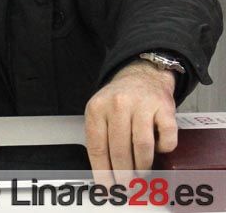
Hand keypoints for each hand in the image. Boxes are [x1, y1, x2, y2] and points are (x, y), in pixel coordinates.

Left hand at [84, 59, 177, 181]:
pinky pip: (167, 138)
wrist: (142, 77)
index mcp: (97, 108)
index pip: (97, 146)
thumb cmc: (120, 100)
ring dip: (143, 166)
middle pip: (119, 149)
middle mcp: (118, 105)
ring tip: (142, 174)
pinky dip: (164, 149)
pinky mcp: (164, 108)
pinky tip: (158, 150)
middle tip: (127, 185)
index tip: (107, 186)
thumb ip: (100, 137)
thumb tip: (104, 174)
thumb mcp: (100, 112)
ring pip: (142, 146)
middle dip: (123, 173)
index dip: (102, 171)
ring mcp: (142, 105)